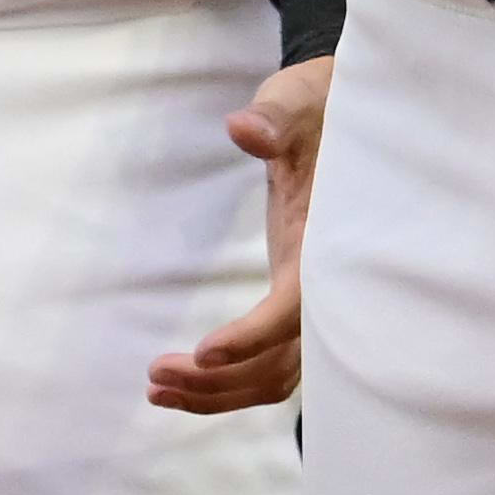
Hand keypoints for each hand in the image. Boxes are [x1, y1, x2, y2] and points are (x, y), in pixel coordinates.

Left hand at [149, 56, 329, 413]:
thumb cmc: (316, 108)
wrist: (338, 116)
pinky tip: (183, 384)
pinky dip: (229, 383)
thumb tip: (243, 128)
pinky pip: (271, 362)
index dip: (253, 336)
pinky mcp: (297, 302)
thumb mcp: (297, 101)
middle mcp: (324, 283)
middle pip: (280, 362)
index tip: (203, 352)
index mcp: (327, 242)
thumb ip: (274, 117)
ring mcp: (312, 299)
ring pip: (275, 374)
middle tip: (155, 375)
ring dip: (218, 393)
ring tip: (156, 388)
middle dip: (220, 381)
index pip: (294, 306)